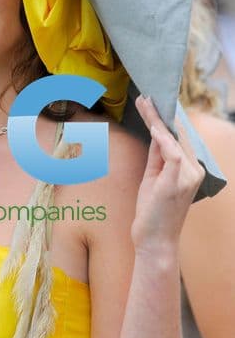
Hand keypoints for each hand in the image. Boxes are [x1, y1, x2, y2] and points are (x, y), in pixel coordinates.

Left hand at [131, 95, 204, 251]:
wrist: (154, 241)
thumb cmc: (152, 213)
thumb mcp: (153, 178)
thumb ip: (157, 157)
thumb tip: (155, 134)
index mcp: (190, 170)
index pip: (178, 139)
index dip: (165, 121)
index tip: (152, 104)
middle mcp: (194, 171)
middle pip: (177, 135)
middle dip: (160, 115)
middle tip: (145, 96)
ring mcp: (189, 175)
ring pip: (173, 139)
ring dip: (156, 119)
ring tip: (143, 101)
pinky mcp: (178, 179)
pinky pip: (170, 150)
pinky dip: (159, 134)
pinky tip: (150, 121)